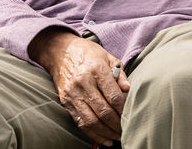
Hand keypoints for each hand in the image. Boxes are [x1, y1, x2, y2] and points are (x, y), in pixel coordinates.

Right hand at [29, 28, 129, 145]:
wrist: (60, 52)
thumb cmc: (89, 53)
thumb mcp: (108, 57)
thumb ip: (120, 74)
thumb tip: (129, 90)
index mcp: (97, 70)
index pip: (114, 96)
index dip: (124, 109)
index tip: (131, 115)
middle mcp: (83, 84)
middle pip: (103, 111)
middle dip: (116, 124)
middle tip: (126, 130)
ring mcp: (72, 94)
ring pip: (91, 120)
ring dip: (106, 132)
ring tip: (117, 137)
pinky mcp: (65, 102)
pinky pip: (80, 122)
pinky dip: (92, 133)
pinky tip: (103, 138)